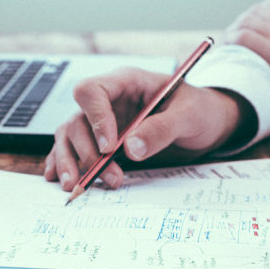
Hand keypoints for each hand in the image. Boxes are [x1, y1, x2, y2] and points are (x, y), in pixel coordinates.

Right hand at [44, 68, 252, 190]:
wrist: (208, 124)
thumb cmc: (200, 110)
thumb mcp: (189, 116)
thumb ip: (161, 129)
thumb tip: (131, 148)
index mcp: (126, 83)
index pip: (92, 91)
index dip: (95, 118)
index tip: (109, 147)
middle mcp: (109, 101)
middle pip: (77, 120)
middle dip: (88, 151)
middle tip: (109, 176)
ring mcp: (103, 122)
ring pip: (70, 136)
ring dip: (71, 162)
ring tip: (76, 186)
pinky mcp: (102, 141)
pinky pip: (74, 149)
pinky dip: (65, 164)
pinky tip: (61, 179)